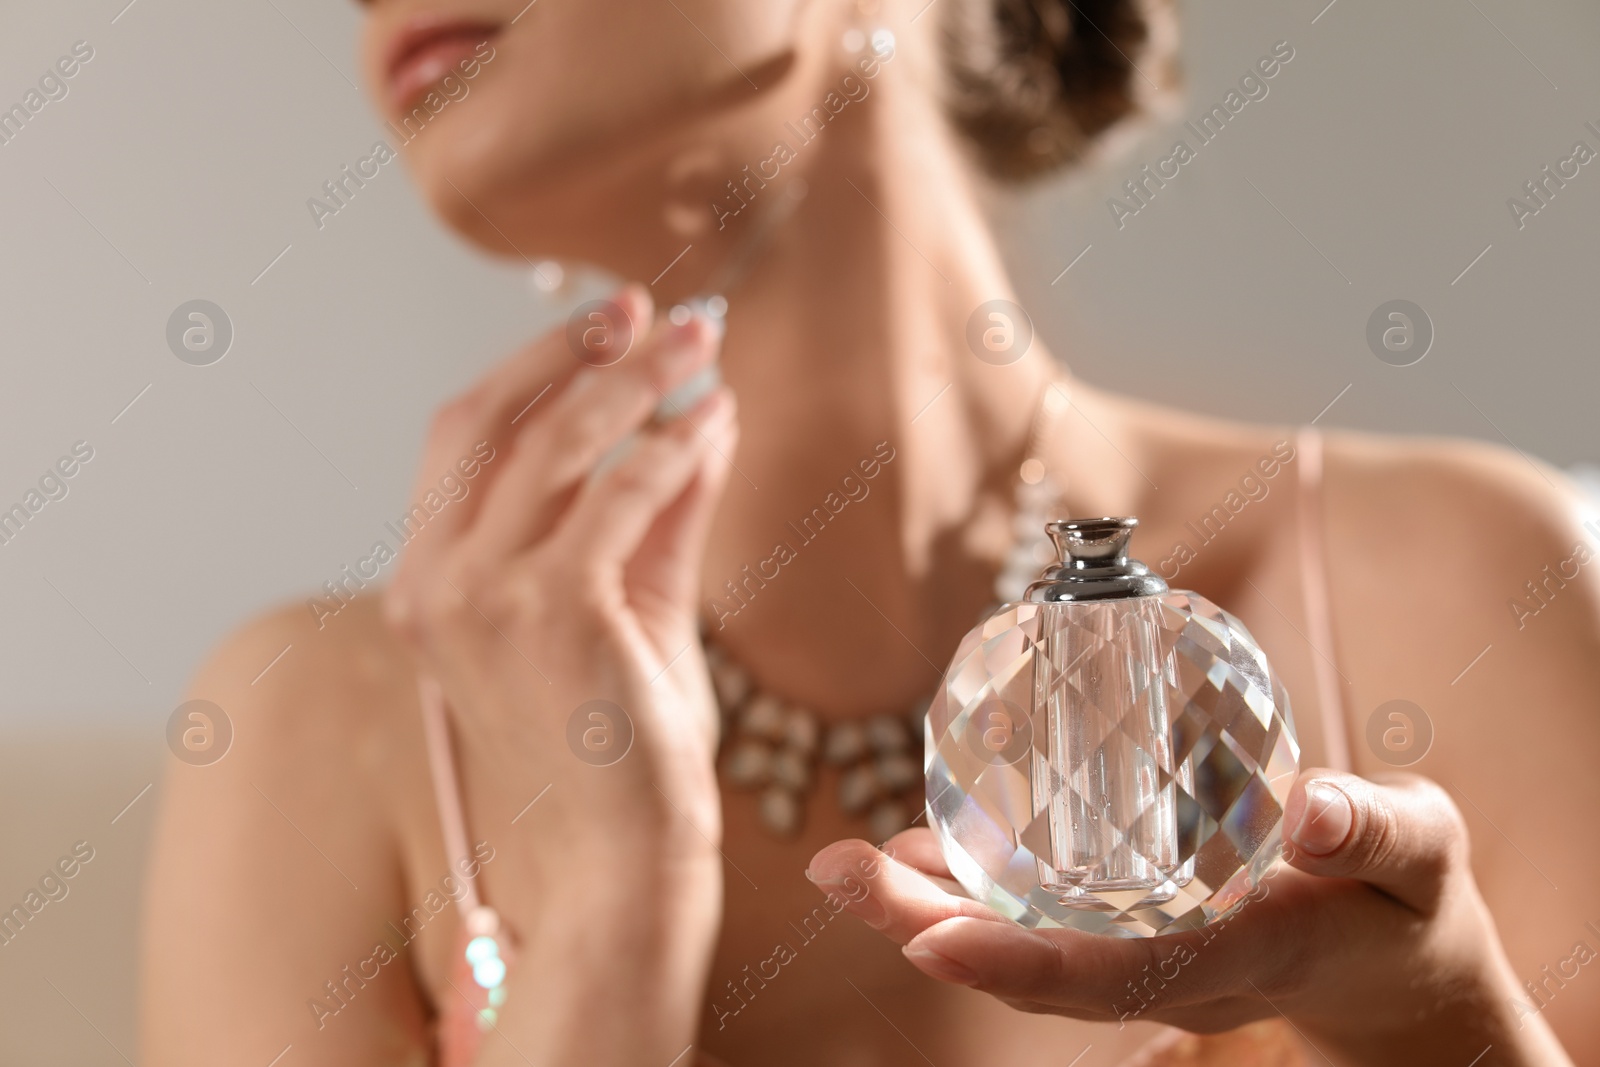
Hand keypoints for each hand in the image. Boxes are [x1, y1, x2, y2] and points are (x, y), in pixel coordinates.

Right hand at [384, 284, 737, 863]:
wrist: (628, 851)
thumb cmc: (624, 738)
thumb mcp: (634, 600)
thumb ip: (657, 508)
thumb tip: (703, 408)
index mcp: (429, 582)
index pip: (462, 440)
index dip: (534, 368)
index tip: (608, 323)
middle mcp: (433, 586)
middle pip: (486, 420)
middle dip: (571, 351)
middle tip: (651, 308)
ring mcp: (481, 600)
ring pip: (555, 445)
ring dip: (634, 381)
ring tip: (699, 344)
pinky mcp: (549, 613)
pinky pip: (618, 495)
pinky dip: (672, 447)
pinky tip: (713, 421)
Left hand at [809, 770, 1574, 1066]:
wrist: (1398, 967)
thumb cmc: (1406, 902)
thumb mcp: (1419, 857)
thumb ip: (1371, 830)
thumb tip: (1307, 805)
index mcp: (1240, 954)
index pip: (1117, 971)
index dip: (1021, 961)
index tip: (931, 941)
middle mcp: (1173, 970)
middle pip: (1038, 967)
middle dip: (933, 929)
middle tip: (839, 876)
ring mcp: (1147, 959)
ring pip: (1025, 948)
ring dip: (932, 910)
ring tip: (845, 869)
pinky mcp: (1136, 934)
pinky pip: (1043, 924)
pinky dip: (975, 892)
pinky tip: (918, 852)